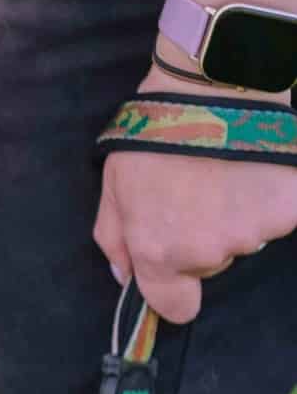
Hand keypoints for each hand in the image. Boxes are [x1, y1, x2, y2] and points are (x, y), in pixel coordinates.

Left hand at [94, 62, 296, 322]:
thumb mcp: (114, 184)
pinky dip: (271, 197)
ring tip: (226, 169)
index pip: (176, 306)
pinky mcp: (290, 209)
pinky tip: (256, 166)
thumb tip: (125, 276)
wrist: (212, 86)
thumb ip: (115, 238)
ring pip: (246, 237)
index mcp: (160, 251)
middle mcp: (208, 251)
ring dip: (237, 214)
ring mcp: (253, 232)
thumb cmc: (155, 134)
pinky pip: (279, 216)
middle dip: (203, 235)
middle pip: (211, 263)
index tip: (178, 276)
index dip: (175, 293)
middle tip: (197, 188)